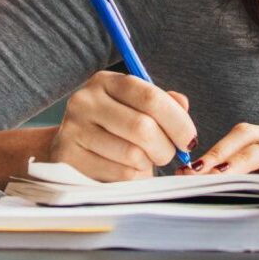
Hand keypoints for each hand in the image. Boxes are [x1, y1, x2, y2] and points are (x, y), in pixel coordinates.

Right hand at [45, 71, 195, 180]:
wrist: (69, 146)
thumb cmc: (111, 126)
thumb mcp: (133, 106)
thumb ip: (161, 103)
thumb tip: (183, 105)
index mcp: (106, 82)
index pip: (151, 97)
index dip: (178, 121)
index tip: (189, 140)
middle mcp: (85, 101)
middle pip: (143, 128)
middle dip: (166, 148)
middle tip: (168, 154)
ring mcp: (73, 130)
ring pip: (133, 155)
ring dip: (148, 165)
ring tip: (143, 161)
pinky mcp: (68, 158)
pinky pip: (119, 175)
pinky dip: (133, 178)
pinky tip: (126, 170)